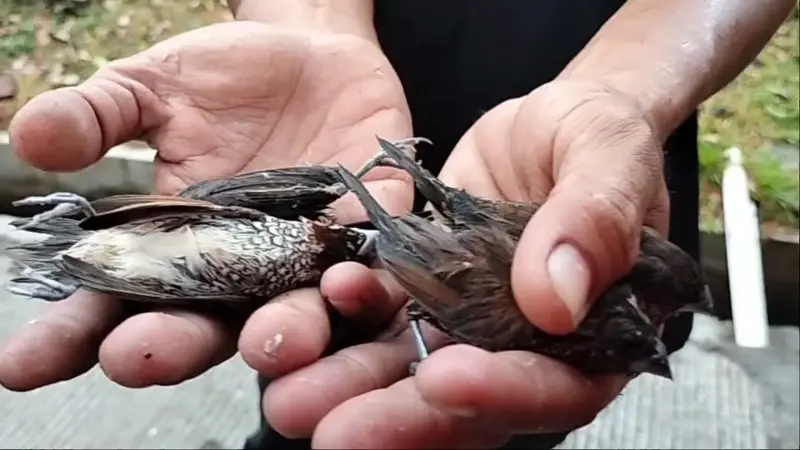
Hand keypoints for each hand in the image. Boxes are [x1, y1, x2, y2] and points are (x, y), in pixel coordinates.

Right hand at [0, 21, 413, 390]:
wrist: (312, 50)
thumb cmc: (226, 75)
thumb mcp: (154, 88)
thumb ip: (99, 115)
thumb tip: (32, 137)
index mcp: (180, 246)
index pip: (119, 303)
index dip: (73, 336)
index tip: (24, 362)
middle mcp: (244, 268)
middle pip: (208, 327)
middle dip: (176, 347)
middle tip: (140, 355)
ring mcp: (309, 255)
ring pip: (297, 313)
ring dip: (283, 334)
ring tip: (266, 342)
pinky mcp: (370, 228)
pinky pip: (374, 268)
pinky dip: (366, 282)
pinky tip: (347, 282)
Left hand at [259, 79, 669, 447]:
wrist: (549, 123)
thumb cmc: (601, 135)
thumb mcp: (611, 153)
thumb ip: (595, 219)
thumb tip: (557, 302)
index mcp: (593, 333)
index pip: (556, 385)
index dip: (504, 392)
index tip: (446, 379)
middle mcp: (525, 343)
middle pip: (469, 401)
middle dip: (404, 419)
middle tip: (341, 433)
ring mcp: (469, 322)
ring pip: (410, 371)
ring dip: (354, 389)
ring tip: (293, 400)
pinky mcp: (424, 291)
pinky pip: (381, 314)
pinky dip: (345, 318)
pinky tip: (316, 305)